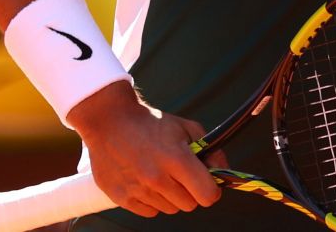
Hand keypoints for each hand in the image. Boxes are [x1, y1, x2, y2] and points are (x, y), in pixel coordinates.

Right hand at [66, 80, 224, 217]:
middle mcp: (158, 179)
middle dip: (191, 191)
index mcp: (178, 160)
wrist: (111, 123)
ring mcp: (138, 190)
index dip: (212, 189)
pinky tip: (147, 181)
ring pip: (170, 209)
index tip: (208, 182)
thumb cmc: (153, 124)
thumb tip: (223, 171)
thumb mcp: (187, 128)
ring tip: (162, 174)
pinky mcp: (121, 198)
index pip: (207, 195)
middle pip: (189, 205)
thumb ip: (211, 150)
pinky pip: (150, 212)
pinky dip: (153, 201)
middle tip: (182, 174)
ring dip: (171, 196)